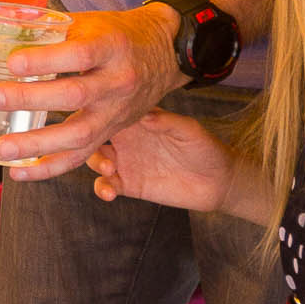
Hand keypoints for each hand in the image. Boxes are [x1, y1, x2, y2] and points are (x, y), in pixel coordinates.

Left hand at [0, 3, 188, 177]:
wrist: (164, 53)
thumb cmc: (117, 34)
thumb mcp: (91, 22)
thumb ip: (51, 29)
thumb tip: (3, 33)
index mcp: (112, 47)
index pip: (80, 55)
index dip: (46, 60)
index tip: (13, 62)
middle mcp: (118, 81)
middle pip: (75, 95)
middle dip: (31, 98)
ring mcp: (116, 111)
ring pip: (79, 133)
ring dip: (37, 144)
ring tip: (2, 148)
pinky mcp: (111, 131)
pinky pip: (81, 156)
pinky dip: (49, 168)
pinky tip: (19, 174)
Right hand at [89, 109, 233, 211]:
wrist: (218, 182)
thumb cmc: (205, 148)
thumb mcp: (189, 130)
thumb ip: (166, 122)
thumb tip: (144, 115)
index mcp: (137, 120)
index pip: (107, 110)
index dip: (93, 110)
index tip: (88, 114)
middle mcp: (127, 139)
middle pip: (92, 134)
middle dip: (86, 138)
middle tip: (99, 144)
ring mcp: (126, 162)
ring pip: (94, 159)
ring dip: (94, 163)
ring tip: (110, 170)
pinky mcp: (130, 185)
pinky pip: (107, 185)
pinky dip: (102, 188)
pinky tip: (109, 193)